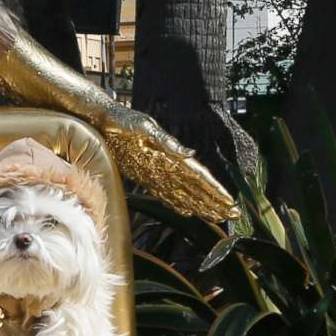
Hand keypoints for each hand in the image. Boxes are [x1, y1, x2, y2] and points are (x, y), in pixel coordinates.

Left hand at [97, 103, 236, 226]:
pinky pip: (166, 194)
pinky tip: (188, 211)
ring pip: (185, 193)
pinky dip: (178, 203)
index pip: (199, 176)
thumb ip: (165, 141)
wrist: (101, 119)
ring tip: (217, 215)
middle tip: (233, 214)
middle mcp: (169, 165)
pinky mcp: (145, 176)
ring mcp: (158, 172)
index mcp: (172, 154)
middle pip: (197, 187)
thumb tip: (190, 153)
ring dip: (201, 204)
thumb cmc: (123, 120)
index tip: (229, 201)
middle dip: (214, 200)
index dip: (214, 190)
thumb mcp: (144, 128)